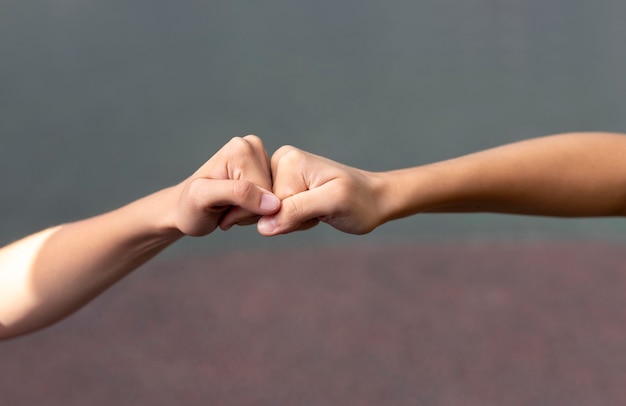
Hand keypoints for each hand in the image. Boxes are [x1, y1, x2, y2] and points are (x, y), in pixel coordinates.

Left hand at [174, 135, 279, 235]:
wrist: (182, 208)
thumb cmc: (190, 206)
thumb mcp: (204, 198)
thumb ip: (239, 194)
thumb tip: (274, 203)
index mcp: (242, 148)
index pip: (265, 191)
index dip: (247, 209)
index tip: (222, 207)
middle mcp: (254, 147)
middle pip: (272, 193)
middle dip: (250, 210)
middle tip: (225, 208)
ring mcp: (260, 157)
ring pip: (274, 199)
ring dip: (252, 212)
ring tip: (228, 207)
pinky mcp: (263, 170)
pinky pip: (273, 200)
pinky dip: (255, 211)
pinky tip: (237, 206)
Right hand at [257, 146, 384, 235]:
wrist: (375, 198)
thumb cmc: (359, 201)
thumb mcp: (332, 203)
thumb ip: (296, 211)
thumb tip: (262, 226)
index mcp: (287, 160)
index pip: (270, 204)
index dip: (293, 217)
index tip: (319, 207)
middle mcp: (279, 161)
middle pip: (268, 208)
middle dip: (294, 219)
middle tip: (321, 209)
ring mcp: (281, 173)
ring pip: (272, 213)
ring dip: (297, 220)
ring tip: (320, 209)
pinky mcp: (286, 185)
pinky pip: (279, 214)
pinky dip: (297, 220)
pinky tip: (315, 211)